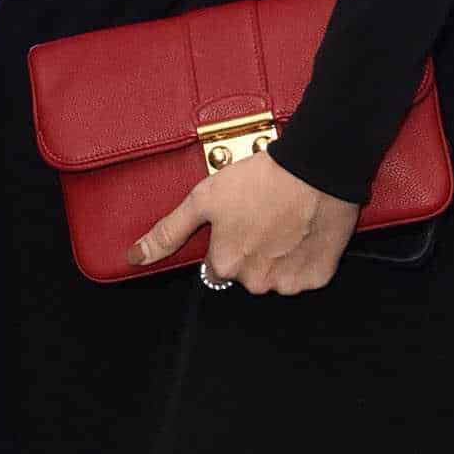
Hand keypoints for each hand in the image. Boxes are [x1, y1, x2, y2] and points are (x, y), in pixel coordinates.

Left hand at [130, 151, 360, 293]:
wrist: (315, 170)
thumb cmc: (260, 181)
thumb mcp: (203, 199)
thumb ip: (168, 232)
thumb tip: (136, 257)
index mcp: (224, 265)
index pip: (215, 268)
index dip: (225, 243)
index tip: (237, 223)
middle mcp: (254, 282)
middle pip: (246, 273)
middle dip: (251, 251)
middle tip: (261, 217)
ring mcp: (288, 283)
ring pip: (276, 276)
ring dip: (278, 256)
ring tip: (284, 221)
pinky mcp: (318, 276)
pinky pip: (307, 274)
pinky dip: (305, 257)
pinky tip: (303, 231)